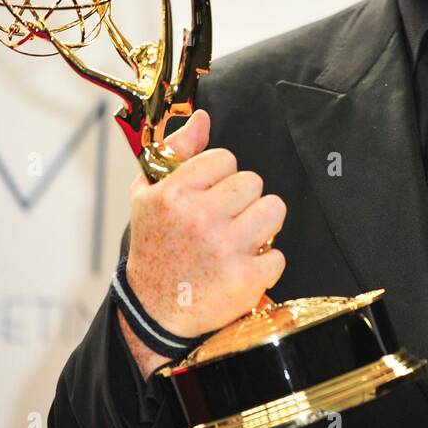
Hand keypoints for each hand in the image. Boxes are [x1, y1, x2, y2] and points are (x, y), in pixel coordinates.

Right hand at [125, 109, 287, 338]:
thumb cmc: (155, 247)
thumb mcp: (148, 196)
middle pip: (253, 181)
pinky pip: (278, 254)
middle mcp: (200, 218)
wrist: (153, 311)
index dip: (220, 178)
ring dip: (261, 225)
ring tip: (239, 240)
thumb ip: (176, 152)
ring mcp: (226, 248)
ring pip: (274, 209)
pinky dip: (265, 265)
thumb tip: (201, 117)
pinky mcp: (246, 278)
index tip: (208, 198)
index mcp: (174, 194)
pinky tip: (241, 269)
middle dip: (243, 201)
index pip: (225, 158)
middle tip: (224, 222)